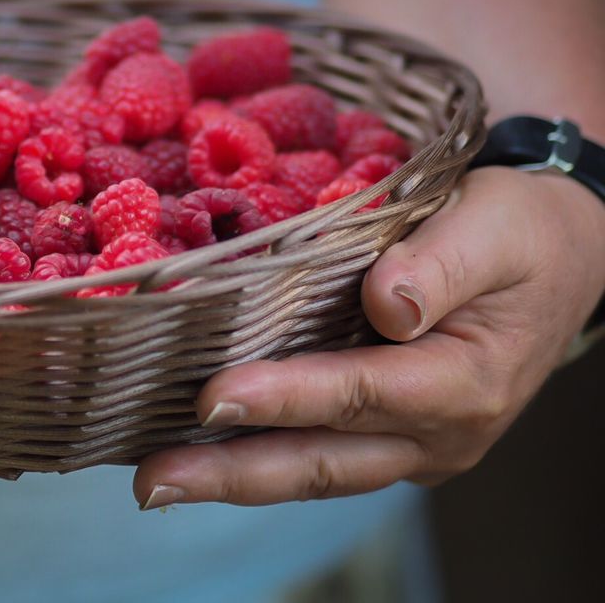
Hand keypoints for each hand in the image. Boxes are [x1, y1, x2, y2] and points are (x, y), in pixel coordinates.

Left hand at [134, 167, 604, 508]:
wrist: (557, 256)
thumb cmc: (519, 231)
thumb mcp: (493, 227)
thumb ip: (439, 264)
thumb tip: (384, 304)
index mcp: (464, 384)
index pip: (358, 394)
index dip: (284, 398)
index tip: (213, 398)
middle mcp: (435, 435)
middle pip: (322, 461)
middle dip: (231, 473)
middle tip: (153, 480)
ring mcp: (410, 445)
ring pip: (312, 470)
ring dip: (231, 477)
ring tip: (155, 479)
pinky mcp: (386, 437)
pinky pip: (316, 454)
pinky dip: (255, 455)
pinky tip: (196, 449)